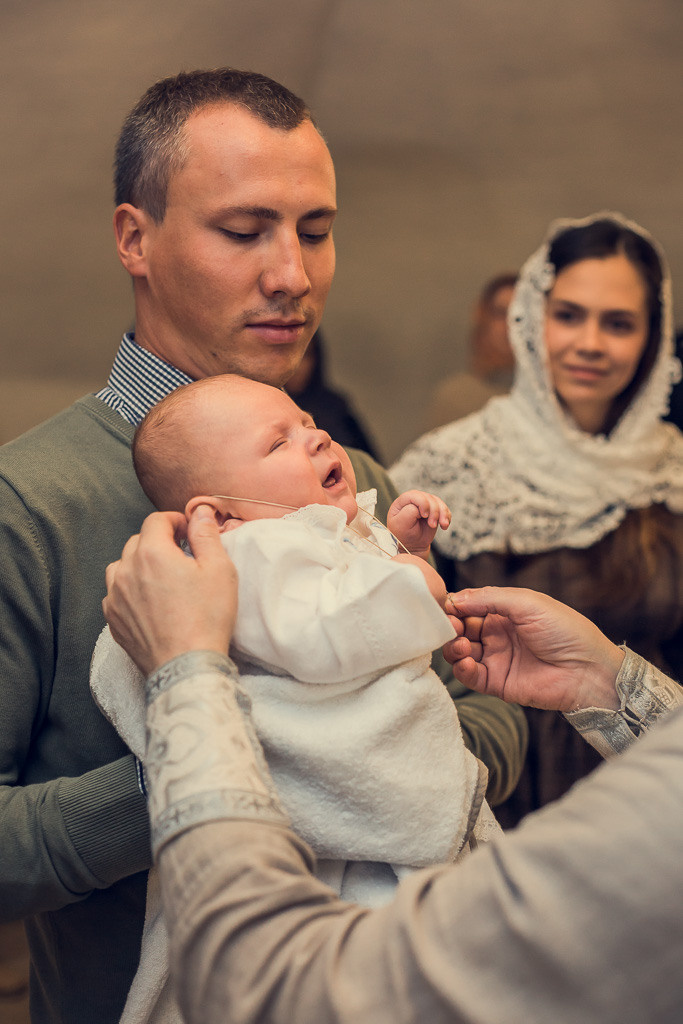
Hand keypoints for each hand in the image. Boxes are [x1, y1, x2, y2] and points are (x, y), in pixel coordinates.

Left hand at [103, 505, 238, 676]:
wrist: (187, 666)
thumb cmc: (207, 618)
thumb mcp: (220, 570)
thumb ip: (206, 534)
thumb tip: (199, 512)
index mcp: (152, 552)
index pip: (156, 520)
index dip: (175, 521)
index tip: (189, 533)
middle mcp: (126, 570)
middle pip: (138, 541)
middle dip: (158, 542)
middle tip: (181, 557)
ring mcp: (115, 596)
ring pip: (121, 565)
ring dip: (139, 564)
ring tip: (161, 579)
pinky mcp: (112, 619)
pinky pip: (115, 593)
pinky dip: (129, 590)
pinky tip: (149, 602)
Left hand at [387, 490, 450, 558]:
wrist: (412, 545)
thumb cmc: (403, 535)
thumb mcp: (401, 524)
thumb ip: (409, 512)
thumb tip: (419, 508)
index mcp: (402, 502)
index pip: (415, 495)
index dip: (423, 503)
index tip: (424, 515)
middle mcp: (414, 501)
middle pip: (429, 498)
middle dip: (434, 511)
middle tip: (432, 525)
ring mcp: (425, 505)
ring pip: (438, 502)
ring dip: (443, 514)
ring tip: (443, 525)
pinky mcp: (434, 511)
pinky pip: (444, 509)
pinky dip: (447, 516)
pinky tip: (444, 525)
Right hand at [443, 586, 623, 712]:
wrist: (588, 669)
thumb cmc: (565, 630)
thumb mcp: (527, 603)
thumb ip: (489, 598)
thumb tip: (454, 599)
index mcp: (504, 612)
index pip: (468, 606)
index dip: (455, 607)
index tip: (446, 607)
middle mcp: (497, 635)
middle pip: (460, 629)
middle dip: (450, 627)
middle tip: (451, 627)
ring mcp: (496, 659)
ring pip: (460, 652)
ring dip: (453, 647)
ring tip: (461, 645)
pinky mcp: (497, 683)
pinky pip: (470, 676)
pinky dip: (462, 669)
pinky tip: (467, 662)